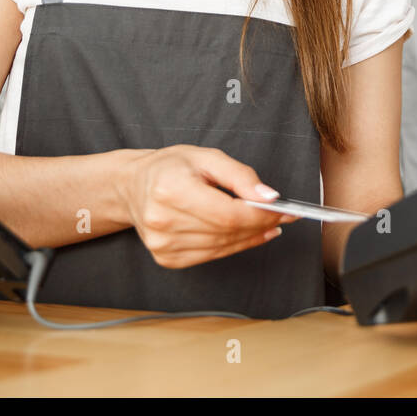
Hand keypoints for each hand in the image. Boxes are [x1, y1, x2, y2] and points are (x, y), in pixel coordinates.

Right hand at [116, 145, 299, 269]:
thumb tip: (269, 197)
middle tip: (283, 216)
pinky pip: (211, 256)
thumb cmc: (170, 167)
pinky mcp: (166, 258)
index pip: (227, 213)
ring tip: (270, 225)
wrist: (133, 186)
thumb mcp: (207, 157)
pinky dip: (234, 246)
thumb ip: (240, 175)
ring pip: (222, 247)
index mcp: (170, 190)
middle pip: (226, 232)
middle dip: (261, 225)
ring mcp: (162, 244)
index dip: (260, 215)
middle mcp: (163, 220)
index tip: (283, 210)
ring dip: (251, 238)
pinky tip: (248, 236)